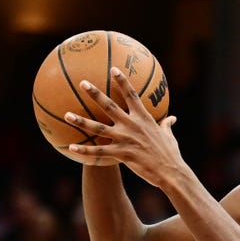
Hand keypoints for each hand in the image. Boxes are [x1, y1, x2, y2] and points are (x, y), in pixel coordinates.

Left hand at [63, 67, 184, 189]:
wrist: (170, 172)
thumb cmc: (170, 154)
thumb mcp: (169, 136)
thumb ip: (167, 125)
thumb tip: (173, 118)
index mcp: (144, 118)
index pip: (132, 95)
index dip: (122, 81)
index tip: (113, 68)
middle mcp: (132, 125)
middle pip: (109, 106)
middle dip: (95, 93)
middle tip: (82, 82)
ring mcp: (125, 139)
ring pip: (98, 128)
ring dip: (81, 121)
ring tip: (66, 116)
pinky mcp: (122, 154)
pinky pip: (99, 152)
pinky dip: (84, 150)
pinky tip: (71, 147)